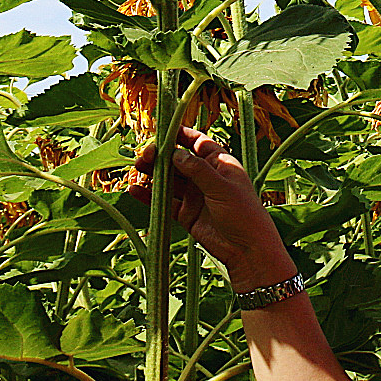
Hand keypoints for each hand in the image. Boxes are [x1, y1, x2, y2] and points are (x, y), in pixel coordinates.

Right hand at [134, 125, 295, 291]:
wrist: (246, 250)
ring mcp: (195, 195)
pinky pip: (165, 201)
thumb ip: (198, 170)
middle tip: (144, 155)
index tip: (163, 130)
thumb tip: (176, 153)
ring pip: (170, 180)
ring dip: (153, 173)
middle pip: (179, 161)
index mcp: (220, 164)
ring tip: (136, 168)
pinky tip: (134, 190)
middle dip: (161, 156)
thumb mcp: (222, 187)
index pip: (198, 143)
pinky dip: (149, 196)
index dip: (181, 135)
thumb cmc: (243, 213)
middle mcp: (206, 177)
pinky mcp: (186, 213)